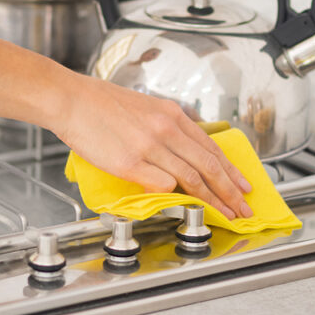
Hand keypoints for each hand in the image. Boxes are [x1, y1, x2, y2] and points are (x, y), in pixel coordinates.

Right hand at [52, 75, 253, 218]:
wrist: (71, 100)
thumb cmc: (100, 104)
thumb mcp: (145, 106)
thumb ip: (166, 125)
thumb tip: (183, 148)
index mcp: (172, 114)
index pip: (211, 148)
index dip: (231, 171)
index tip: (243, 186)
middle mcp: (166, 129)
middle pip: (209, 166)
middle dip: (231, 191)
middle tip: (244, 208)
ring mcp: (150, 147)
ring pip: (193, 178)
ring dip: (213, 200)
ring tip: (225, 214)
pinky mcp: (130, 163)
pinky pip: (163, 184)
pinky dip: (177, 197)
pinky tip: (186, 208)